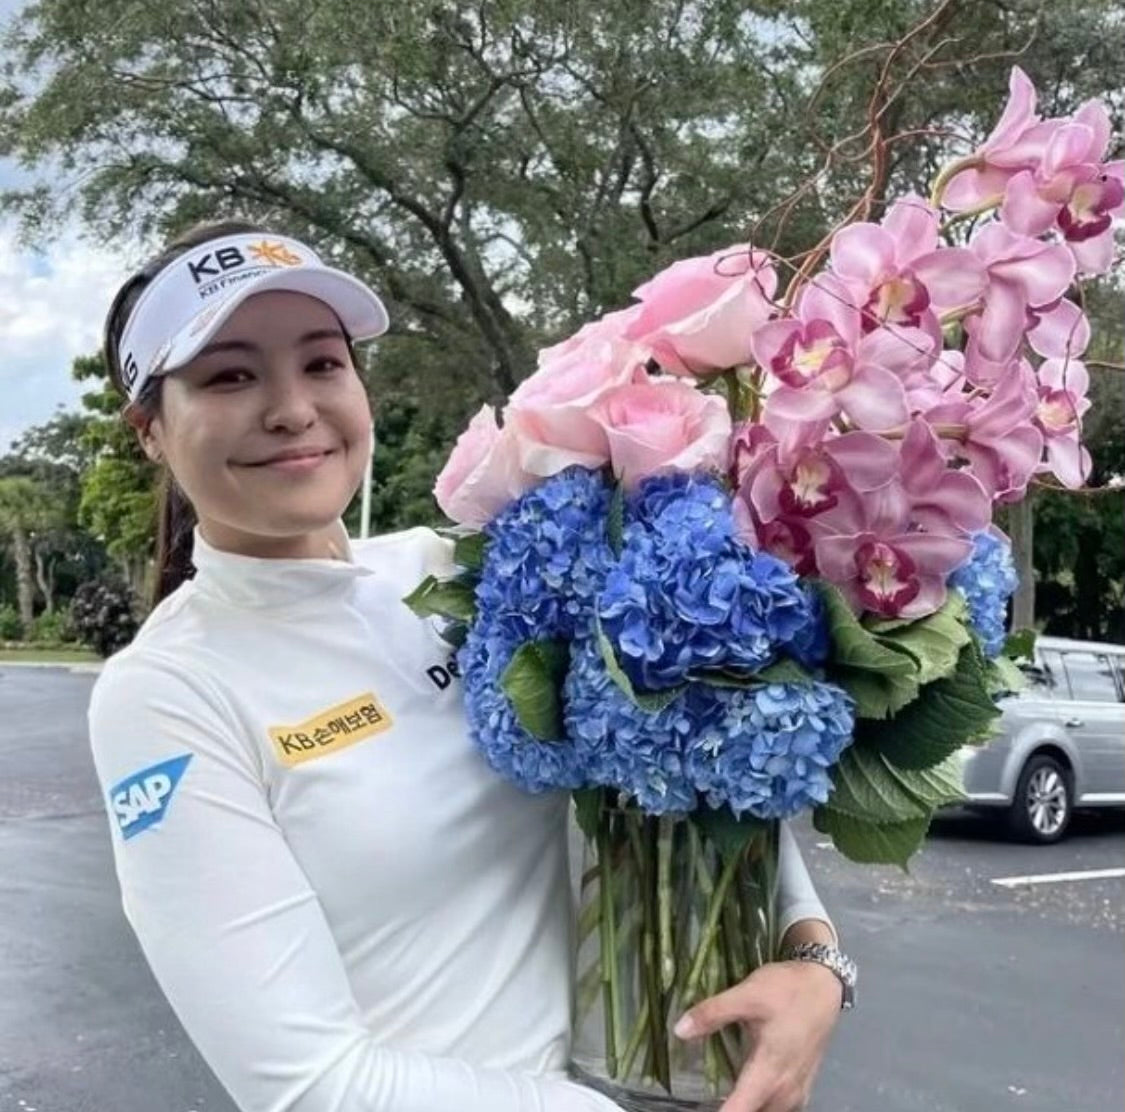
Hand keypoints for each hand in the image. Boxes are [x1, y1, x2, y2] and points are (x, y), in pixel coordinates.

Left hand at [672, 958, 841, 1111]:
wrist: (824, 982)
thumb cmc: (786, 990)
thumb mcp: (747, 994)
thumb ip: (713, 1013)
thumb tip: (679, 1030)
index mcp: (769, 1072)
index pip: (739, 1111)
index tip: (696, 1107)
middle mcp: (786, 1089)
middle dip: (731, 1111)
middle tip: (702, 1100)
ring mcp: (798, 1089)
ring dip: (748, 1108)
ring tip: (722, 1097)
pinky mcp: (804, 1083)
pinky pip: (782, 1108)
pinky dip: (763, 1106)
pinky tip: (748, 1093)